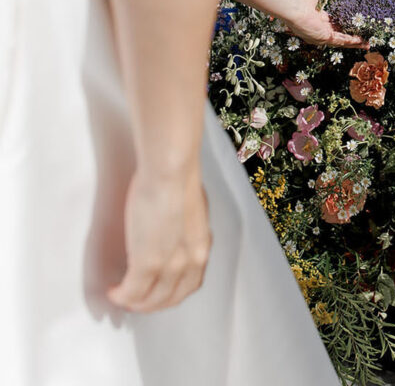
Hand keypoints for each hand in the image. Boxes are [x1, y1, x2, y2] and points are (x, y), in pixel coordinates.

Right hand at [107, 164, 211, 312]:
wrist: (170, 170)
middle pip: (170, 297)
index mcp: (201, 245)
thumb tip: (172, 232)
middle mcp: (190, 261)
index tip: (158, 292)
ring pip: (150, 300)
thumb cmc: (178, 177)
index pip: (191, 283)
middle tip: (136, 300)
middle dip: (151, 303)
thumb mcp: (190, 209)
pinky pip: (131, 292)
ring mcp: (169, 265)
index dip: (171, 293)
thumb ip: (183, 228)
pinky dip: (121, 296)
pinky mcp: (147, 263)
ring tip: (122, 297)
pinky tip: (114, 291)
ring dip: (134, 303)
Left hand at [282, 0, 368, 49]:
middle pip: (338, 35)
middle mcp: (318, 28)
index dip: (342, 25)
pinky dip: (351, 42)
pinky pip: (340, 41)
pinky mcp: (323, 37)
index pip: (331, 23)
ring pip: (341, 41)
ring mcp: (320, 34)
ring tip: (367, 43)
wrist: (291, 0)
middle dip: (351, 38)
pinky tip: (362, 41)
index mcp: (315, 17)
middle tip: (363, 38)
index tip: (352, 24)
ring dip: (354, 42)